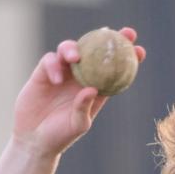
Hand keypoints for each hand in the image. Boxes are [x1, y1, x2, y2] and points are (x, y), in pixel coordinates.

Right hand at [11, 27, 145, 158]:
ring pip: (70, 50)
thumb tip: (92, 89)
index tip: (139, 50)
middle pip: (94, 51)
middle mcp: (80, 77)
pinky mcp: (43, 74)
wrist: (35, 140)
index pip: (113, 69)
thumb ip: (84, 108)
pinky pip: (50, 60)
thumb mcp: (78, 125)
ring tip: (76, 58)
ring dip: (74, 49)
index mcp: (96, 88)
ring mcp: (62, 73)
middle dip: (107, 38)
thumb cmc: (61, 136)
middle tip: (117, 33)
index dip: (127, 57)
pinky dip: (54, 66)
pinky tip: (57, 80)